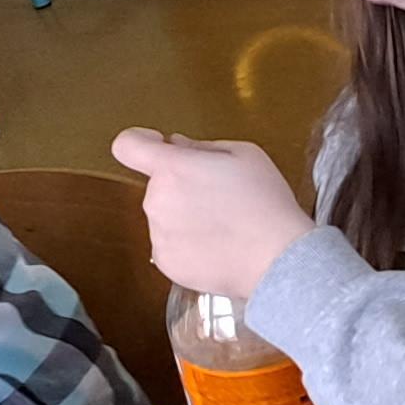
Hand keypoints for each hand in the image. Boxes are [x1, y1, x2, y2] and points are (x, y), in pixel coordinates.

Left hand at [108, 128, 315, 303]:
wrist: (277, 259)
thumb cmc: (265, 203)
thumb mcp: (244, 155)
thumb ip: (202, 147)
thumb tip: (177, 145)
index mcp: (171, 169)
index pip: (127, 146)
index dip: (139, 141)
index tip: (158, 145)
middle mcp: (156, 201)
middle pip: (158, 185)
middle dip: (182, 185)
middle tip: (219, 196)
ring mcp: (158, 235)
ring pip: (165, 216)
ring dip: (185, 216)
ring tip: (224, 225)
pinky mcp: (165, 263)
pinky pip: (170, 244)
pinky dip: (188, 244)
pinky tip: (218, 245)